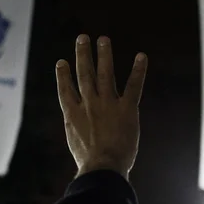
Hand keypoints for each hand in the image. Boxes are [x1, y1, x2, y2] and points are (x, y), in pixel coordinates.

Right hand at [56, 34, 147, 179]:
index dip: (63, 75)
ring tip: (103, 39)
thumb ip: (76, 128)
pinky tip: (141, 56)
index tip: (61, 62)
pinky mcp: (127, 109)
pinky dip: (138, 70)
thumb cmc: (89, 161)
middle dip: (83, 54)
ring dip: (104, 54)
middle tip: (82, 38)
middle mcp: (88, 104)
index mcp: (73, 114)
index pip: (65, 90)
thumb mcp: (75, 142)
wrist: (103, 166)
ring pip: (105, 73)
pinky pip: (133, 86)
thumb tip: (76, 124)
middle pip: (84, 74)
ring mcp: (107, 104)